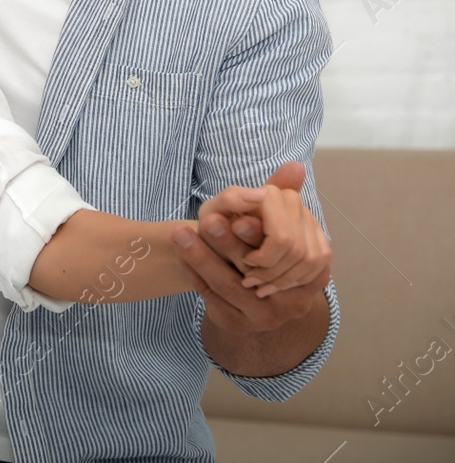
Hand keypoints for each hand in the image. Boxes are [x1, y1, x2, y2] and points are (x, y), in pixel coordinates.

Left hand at [172, 162, 332, 333]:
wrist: (247, 288)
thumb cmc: (259, 242)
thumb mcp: (271, 218)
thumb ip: (282, 194)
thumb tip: (293, 166)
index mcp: (312, 269)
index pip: (284, 249)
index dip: (257, 234)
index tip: (233, 216)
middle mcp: (296, 300)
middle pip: (256, 269)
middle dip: (227, 243)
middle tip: (202, 221)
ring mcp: (269, 316)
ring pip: (229, 285)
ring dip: (201, 258)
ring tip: (178, 233)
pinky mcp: (239, 324)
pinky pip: (213, 299)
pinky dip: (195, 275)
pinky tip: (179, 256)